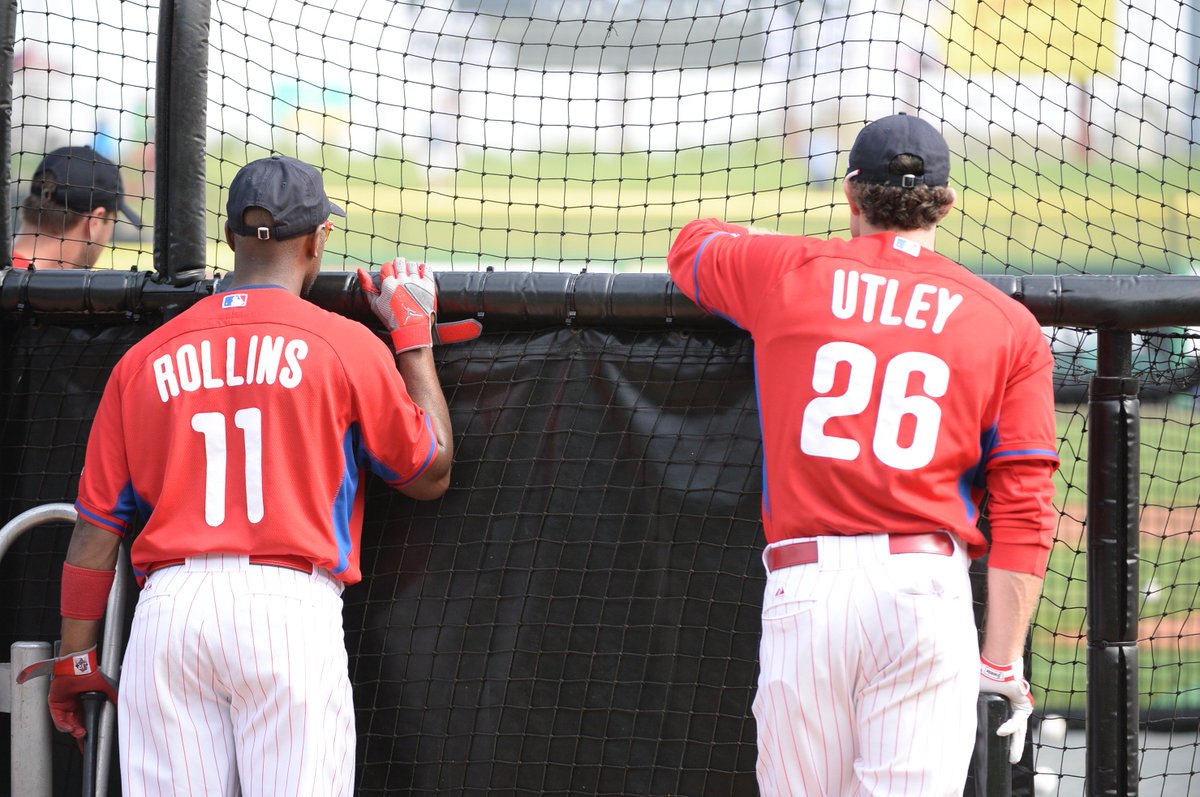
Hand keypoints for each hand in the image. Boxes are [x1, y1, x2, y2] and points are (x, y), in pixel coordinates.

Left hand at [18, 645, 117, 741]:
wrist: (78, 667)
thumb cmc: (90, 674)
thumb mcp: (105, 687)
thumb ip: (112, 697)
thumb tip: (120, 704)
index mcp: (84, 703)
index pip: (85, 721)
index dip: (87, 731)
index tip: (88, 743)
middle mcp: (74, 705)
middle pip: (75, 725)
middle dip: (79, 733)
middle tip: (84, 737)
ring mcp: (64, 705)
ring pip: (66, 723)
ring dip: (73, 730)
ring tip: (79, 732)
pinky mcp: (56, 704)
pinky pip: (58, 718)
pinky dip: (64, 725)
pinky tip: (70, 727)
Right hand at [357, 259, 481, 351]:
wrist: (412, 329)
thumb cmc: (392, 318)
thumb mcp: (375, 304)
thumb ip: (367, 286)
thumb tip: (359, 269)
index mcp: (389, 284)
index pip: (387, 265)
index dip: (388, 270)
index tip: (390, 277)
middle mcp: (403, 281)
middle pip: (400, 262)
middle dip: (398, 266)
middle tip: (400, 275)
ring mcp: (417, 283)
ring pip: (412, 264)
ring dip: (410, 267)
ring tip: (409, 276)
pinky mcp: (428, 286)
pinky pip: (426, 269)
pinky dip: (423, 269)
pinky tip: (419, 275)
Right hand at [979, 655, 1032, 763]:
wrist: (997, 663)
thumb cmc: (985, 673)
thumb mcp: (975, 694)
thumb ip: (971, 706)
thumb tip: (956, 719)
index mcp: (1001, 704)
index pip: (1002, 723)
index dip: (1000, 736)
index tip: (995, 746)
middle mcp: (1011, 707)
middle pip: (1014, 732)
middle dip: (1012, 747)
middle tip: (1010, 759)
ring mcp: (1019, 707)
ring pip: (1019, 731)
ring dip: (1015, 744)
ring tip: (1012, 758)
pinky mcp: (1023, 705)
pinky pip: (1017, 720)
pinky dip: (1009, 726)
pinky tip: (1001, 732)